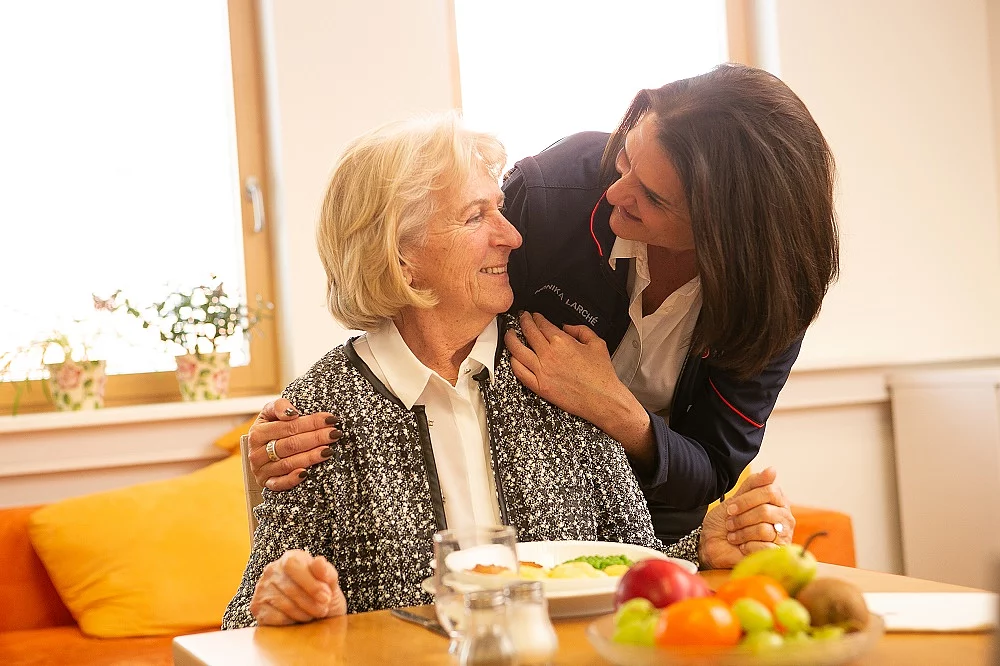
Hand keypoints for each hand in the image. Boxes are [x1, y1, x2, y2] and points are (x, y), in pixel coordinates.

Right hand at [247, 398, 342, 490]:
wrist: (260, 450)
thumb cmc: (271, 428)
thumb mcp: (270, 413)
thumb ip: (279, 406)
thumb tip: (292, 413)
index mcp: (258, 432)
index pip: (288, 427)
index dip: (311, 422)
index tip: (330, 419)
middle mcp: (257, 452)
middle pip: (290, 445)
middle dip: (315, 438)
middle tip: (334, 434)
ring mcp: (261, 470)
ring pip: (288, 464)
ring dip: (310, 457)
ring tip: (328, 450)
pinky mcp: (267, 483)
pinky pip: (279, 484)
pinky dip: (292, 479)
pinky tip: (306, 473)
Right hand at [250, 550, 346, 624]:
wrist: (315, 619)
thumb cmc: (322, 596)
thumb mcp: (330, 584)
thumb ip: (326, 572)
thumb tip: (319, 561)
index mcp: (291, 558)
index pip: (293, 565)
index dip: (310, 582)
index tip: (326, 597)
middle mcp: (272, 570)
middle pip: (289, 587)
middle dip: (311, 602)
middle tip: (323, 610)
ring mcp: (261, 588)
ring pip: (283, 604)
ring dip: (303, 613)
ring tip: (313, 615)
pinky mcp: (256, 607)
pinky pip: (275, 617)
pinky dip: (291, 621)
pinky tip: (298, 620)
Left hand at [505, 312, 653, 465]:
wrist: (602, 399)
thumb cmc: (601, 374)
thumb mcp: (597, 343)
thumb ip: (580, 330)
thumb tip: (566, 327)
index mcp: (562, 341)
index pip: (542, 324)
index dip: (536, 317)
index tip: (534, 315)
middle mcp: (549, 354)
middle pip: (528, 332)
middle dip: (523, 321)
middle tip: (521, 317)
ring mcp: (541, 371)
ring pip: (517, 350)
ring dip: (511, 338)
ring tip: (510, 333)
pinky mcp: (539, 386)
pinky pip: (519, 371)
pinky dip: (513, 362)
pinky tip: (513, 357)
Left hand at [697, 467, 794, 568]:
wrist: (713, 543)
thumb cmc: (726, 520)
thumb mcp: (736, 498)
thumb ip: (754, 484)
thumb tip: (773, 470)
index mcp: (778, 501)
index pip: (770, 491)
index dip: (747, 500)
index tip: (731, 508)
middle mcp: (784, 518)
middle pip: (765, 511)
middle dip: (742, 518)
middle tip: (730, 523)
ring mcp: (783, 536)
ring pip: (763, 530)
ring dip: (742, 532)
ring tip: (733, 535)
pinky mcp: (776, 553)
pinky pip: (765, 547)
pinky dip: (747, 546)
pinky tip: (742, 546)